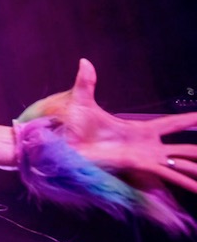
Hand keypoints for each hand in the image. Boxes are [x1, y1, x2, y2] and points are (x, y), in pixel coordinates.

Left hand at [27, 59, 196, 193]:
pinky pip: (169, 175)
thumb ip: (87, 81)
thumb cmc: (69, 126)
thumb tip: (84, 60)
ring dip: (196, 169)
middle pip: (183, 148)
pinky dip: (185, 181)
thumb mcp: (81, 100)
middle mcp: (147, 145)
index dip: (189, 121)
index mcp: (140, 129)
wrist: (58, 144)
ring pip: (181, 163)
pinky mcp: (139, 166)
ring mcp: (145, 157)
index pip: (172, 124)